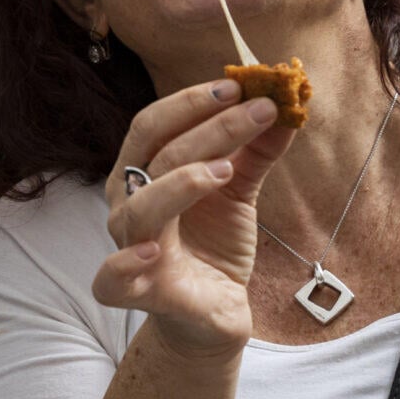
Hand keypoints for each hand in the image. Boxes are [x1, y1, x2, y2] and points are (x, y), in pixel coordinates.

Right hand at [95, 80, 295, 355]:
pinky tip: (150, 250)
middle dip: (204, 126)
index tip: (240, 85)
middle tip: (253, 107)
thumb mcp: (239, 191)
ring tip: (225, 171)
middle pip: (154, 154)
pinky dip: (124, 264)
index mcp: (142, 173)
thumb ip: (256, 150)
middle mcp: (128, 204)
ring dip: (182, 182)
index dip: (193, 102)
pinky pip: (111, 279)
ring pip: (140, 207)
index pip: (154, 125)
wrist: (215, 313)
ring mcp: (130, 247)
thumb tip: (288, 103)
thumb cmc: (214, 245)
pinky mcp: (138, 293)